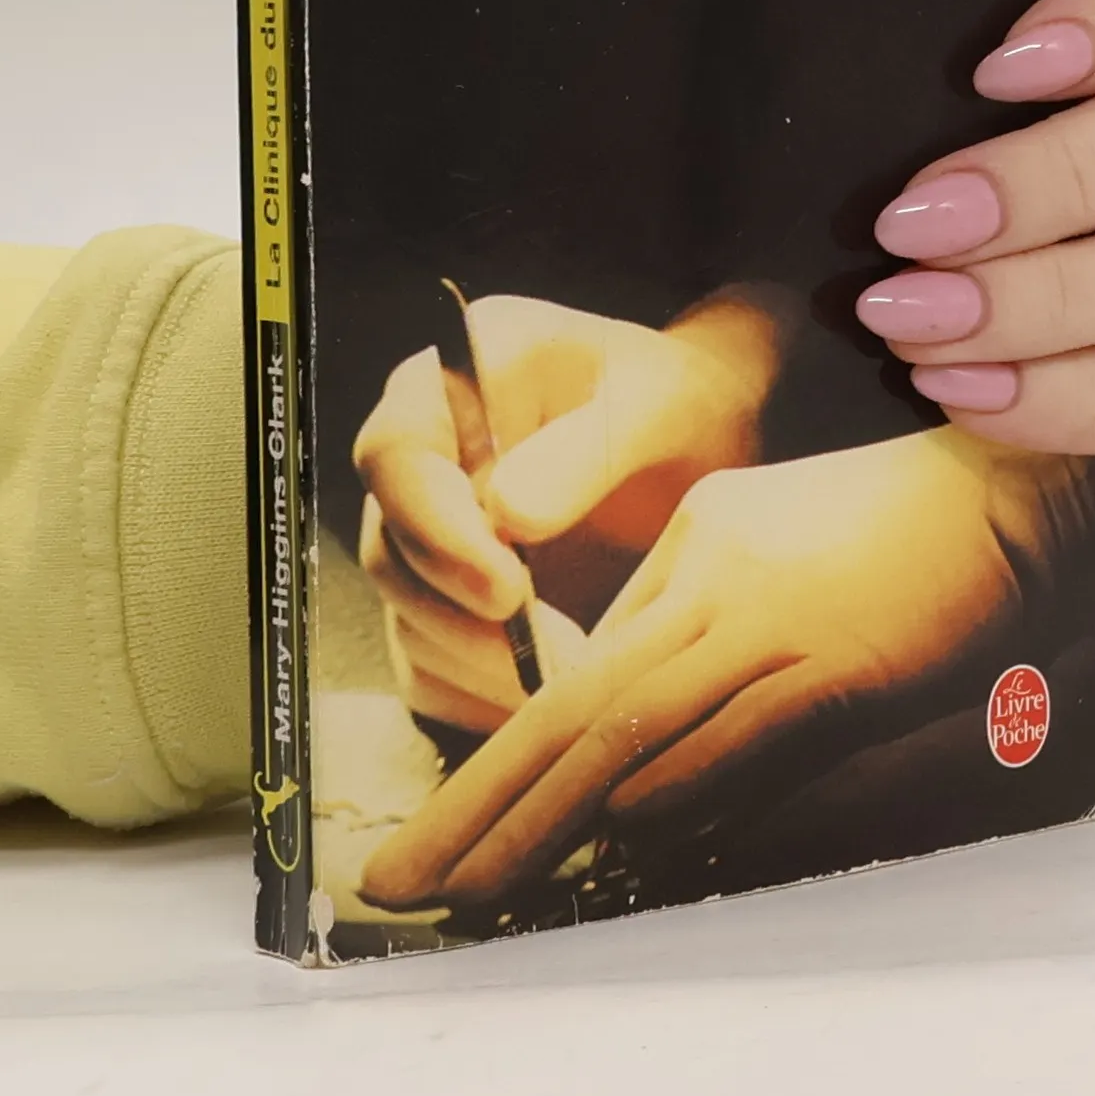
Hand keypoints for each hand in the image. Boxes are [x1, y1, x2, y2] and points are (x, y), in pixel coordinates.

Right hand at [353, 292, 780, 733]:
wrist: (703, 441)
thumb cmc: (676, 399)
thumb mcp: (655, 401)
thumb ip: (584, 450)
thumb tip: (506, 514)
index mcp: (449, 387)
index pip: (395, 454)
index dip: (434, 527)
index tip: (506, 586)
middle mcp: (423, 466)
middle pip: (390, 550)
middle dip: (459, 617)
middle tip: (554, 656)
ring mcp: (432, 540)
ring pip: (407, 620)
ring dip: (477, 667)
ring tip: (569, 690)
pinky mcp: (453, 605)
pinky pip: (434, 669)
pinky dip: (482, 699)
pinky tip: (552, 708)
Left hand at [357, 429, 1093, 909]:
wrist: (1012, 490)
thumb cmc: (897, 525)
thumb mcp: (768, 540)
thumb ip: (693, 615)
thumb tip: (623, 724)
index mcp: (695, 548)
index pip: (576, 677)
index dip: (498, 764)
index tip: (444, 836)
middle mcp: (714, 584)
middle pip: (576, 710)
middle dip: (481, 806)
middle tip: (405, 881)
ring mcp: (774, 625)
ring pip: (636, 732)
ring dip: (550, 821)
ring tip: (477, 889)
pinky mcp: (840, 667)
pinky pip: (739, 739)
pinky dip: (674, 796)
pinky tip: (613, 845)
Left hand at [858, 0, 1094, 548]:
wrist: (832, 446)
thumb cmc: (827, 252)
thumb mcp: (820, 143)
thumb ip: (852, 67)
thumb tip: (792, 9)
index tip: (994, 69)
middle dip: (1061, 173)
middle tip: (913, 225)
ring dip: (1055, 292)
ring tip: (911, 323)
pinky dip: (1079, 395)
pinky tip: (963, 397)